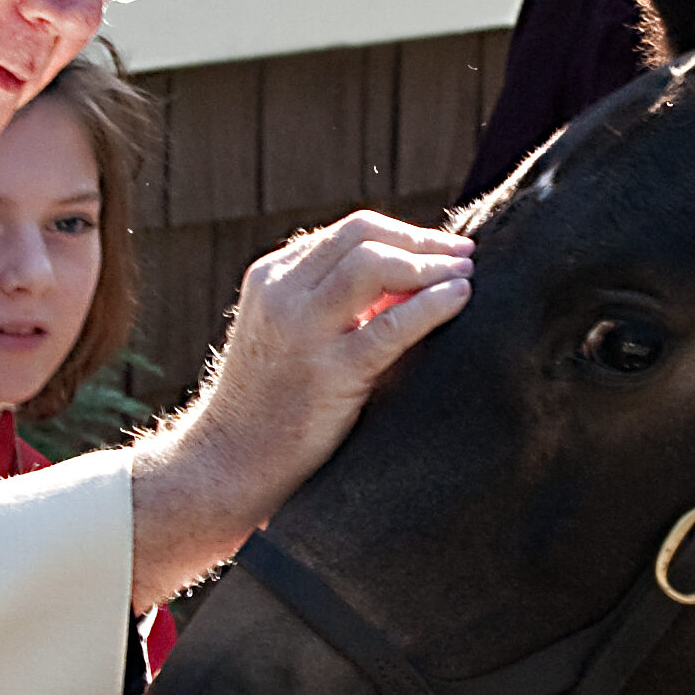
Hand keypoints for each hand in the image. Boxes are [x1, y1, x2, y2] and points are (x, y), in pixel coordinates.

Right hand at [129, 211, 472, 606]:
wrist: (229, 462)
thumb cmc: (271, 400)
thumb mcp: (289, 331)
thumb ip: (335, 299)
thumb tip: (413, 277)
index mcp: (273, 277)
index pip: (350, 232)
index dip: (404, 234)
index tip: (440, 248)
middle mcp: (283, 293)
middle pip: (364, 235)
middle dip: (423, 240)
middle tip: (464, 255)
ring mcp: (303, 331)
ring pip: (374, 265)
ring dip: (430, 264)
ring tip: (465, 275)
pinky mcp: (330, 373)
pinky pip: (391, 326)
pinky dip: (432, 305)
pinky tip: (460, 298)